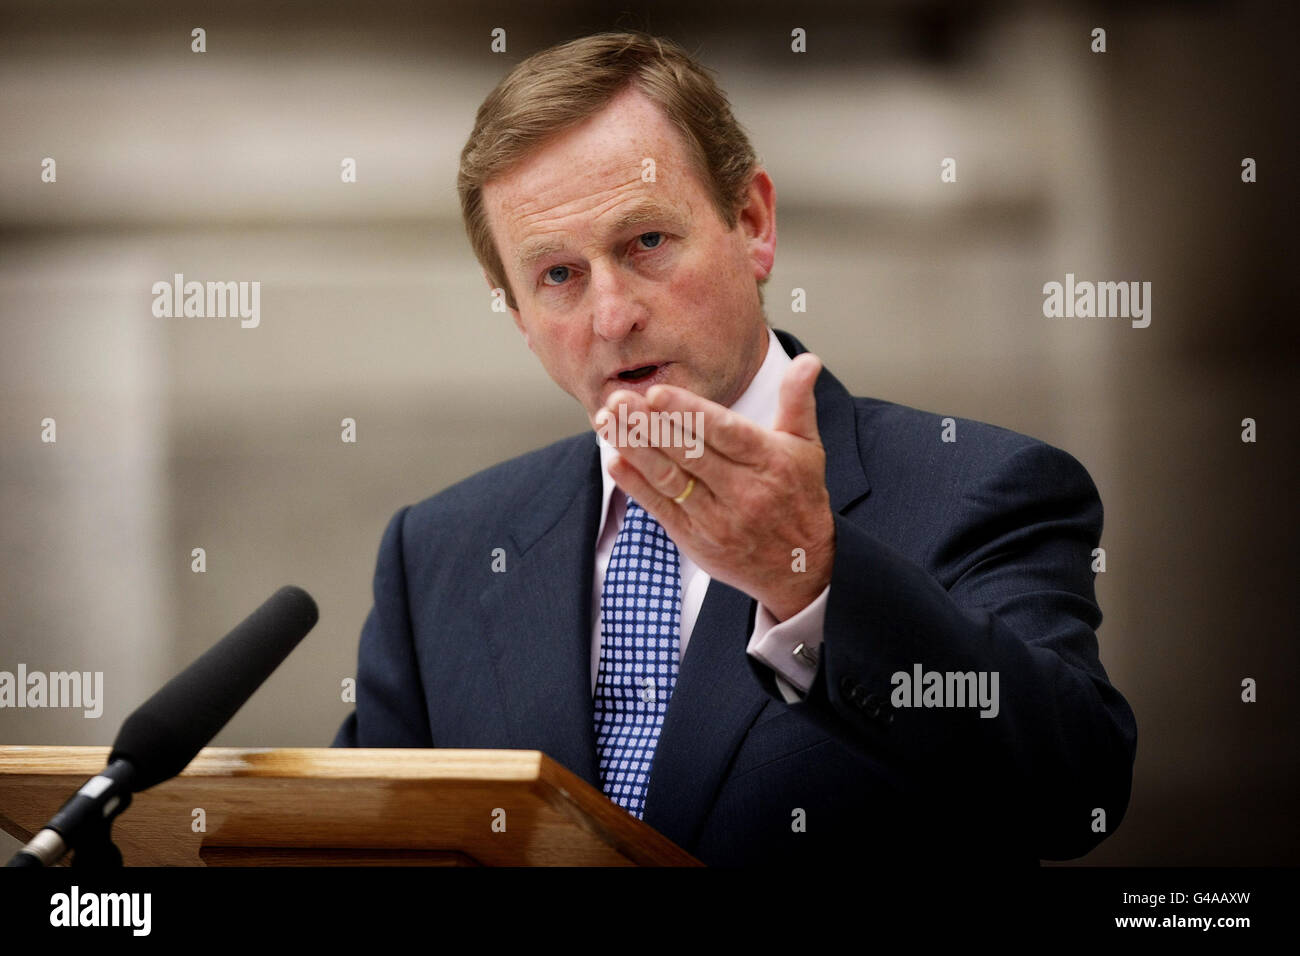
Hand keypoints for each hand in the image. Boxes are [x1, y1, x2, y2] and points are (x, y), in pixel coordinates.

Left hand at [594, 353, 834, 620]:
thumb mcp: (806, 447)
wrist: (800, 567)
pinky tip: (615, 459)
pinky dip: (635, 485)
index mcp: (768, 461)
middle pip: (689, 453)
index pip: (724, 431)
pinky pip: (660, 508)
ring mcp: (717, 518)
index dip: (688, 413)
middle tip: (618, 399)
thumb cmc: (800, 496)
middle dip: (649, 424)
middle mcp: (743, 491)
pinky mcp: (696, 539)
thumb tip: (807, 360)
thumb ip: (797, 401)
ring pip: (669, 479)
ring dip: (634, 450)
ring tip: (608, 422)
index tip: (656, 393)